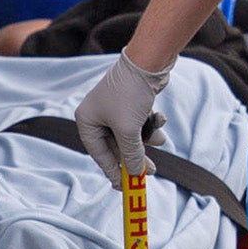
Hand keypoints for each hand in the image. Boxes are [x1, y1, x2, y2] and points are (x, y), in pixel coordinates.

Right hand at [75, 52, 171, 178]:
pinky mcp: (130, 102)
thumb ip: (130, 155)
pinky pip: (140, 122)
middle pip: (117, 146)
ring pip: (132, 134)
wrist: (148, 62)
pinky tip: (160, 117)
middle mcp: (98, 114)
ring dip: (147, 138)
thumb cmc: (130, 94)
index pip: (98, 153)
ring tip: (160, 138)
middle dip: (136, 157)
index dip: (113, 171)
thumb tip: (134, 174)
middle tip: (152, 172)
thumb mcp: (128, 130)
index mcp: (87, 120)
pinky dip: (151, 123)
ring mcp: (114, 107)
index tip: (125, 186)